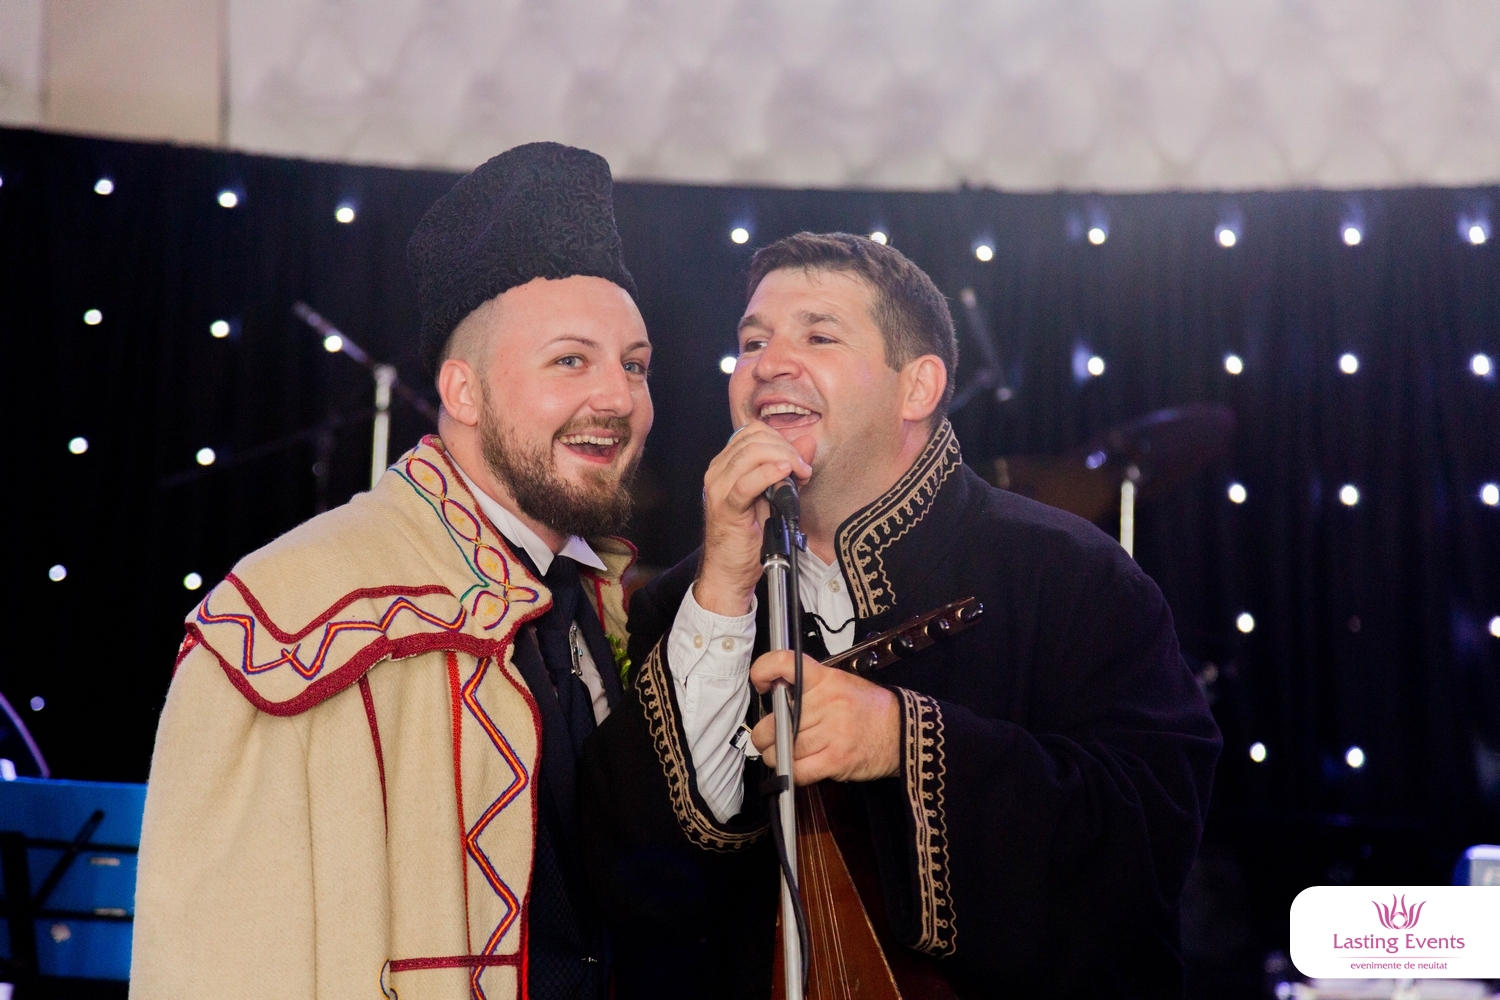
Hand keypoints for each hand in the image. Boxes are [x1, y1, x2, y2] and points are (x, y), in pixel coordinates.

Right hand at [693, 422, 813, 616]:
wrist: (730, 572)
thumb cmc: (749, 537)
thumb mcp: (774, 495)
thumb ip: (788, 466)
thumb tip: (807, 442)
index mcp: (727, 464)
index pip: (754, 432)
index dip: (782, 440)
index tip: (800, 461)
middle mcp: (718, 471)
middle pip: (755, 439)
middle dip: (787, 449)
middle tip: (804, 470)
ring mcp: (718, 488)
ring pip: (751, 454)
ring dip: (783, 459)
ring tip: (799, 476)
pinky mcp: (725, 508)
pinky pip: (746, 483)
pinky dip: (768, 473)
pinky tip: (785, 474)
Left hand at [749, 651, 900, 783]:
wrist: (902, 731)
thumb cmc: (868, 708)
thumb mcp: (841, 683)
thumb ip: (808, 687)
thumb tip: (773, 696)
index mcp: (826, 679)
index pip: (784, 663)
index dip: (763, 670)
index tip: (760, 683)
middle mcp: (827, 703)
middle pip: (776, 721)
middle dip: (764, 734)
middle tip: (767, 736)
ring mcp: (832, 733)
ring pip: (783, 749)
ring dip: (776, 756)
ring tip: (782, 753)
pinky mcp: (836, 760)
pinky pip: (798, 771)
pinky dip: (791, 773)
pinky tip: (795, 768)